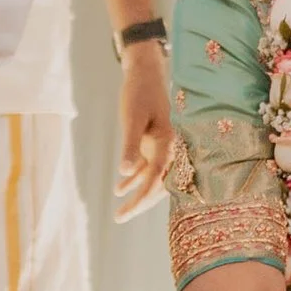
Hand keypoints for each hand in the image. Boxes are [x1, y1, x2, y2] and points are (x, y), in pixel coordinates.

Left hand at [113, 39, 173, 223]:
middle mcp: (172, 148)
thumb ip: (130, 145)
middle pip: (158, 183)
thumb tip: (124, 172)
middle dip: (140, 203)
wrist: (144, 72)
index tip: (128, 211)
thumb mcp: (131, 119)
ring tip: (119, 214)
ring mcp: (164, 147)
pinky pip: (148, 167)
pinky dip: (135, 178)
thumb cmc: (138, 92)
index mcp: (170, 142)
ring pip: (153, 178)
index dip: (143, 196)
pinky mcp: (155, 143)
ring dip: (137, 194)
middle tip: (119, 218)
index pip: (157, 177)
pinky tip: (119, 190)